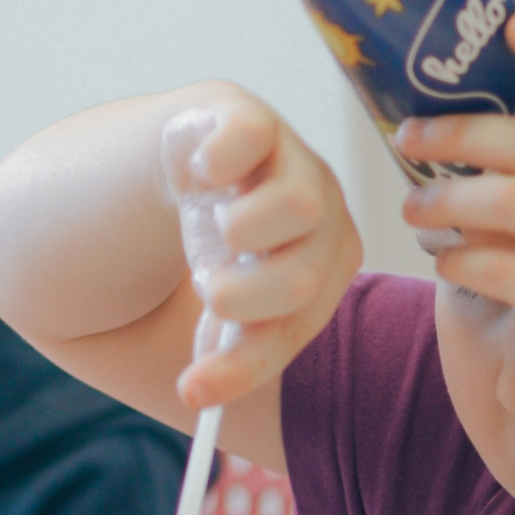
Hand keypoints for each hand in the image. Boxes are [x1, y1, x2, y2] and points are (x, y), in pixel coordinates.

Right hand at [162, 86, 361, 410]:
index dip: (244, 363)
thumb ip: (225, 350)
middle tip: (205, 284)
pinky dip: (214, 166)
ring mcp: (293, 158)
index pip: (297, 324)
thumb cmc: (216, 239)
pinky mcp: (253, 115)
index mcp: (328, 262)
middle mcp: (325, 209)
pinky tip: (197, 176)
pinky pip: (247, 140)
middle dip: (236, 296)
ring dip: (235, 233)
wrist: (185, 158)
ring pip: (298, 208)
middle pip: (301, 276)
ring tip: (212, 227)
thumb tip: (198, 399)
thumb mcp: (225, 299)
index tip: (194, 393)